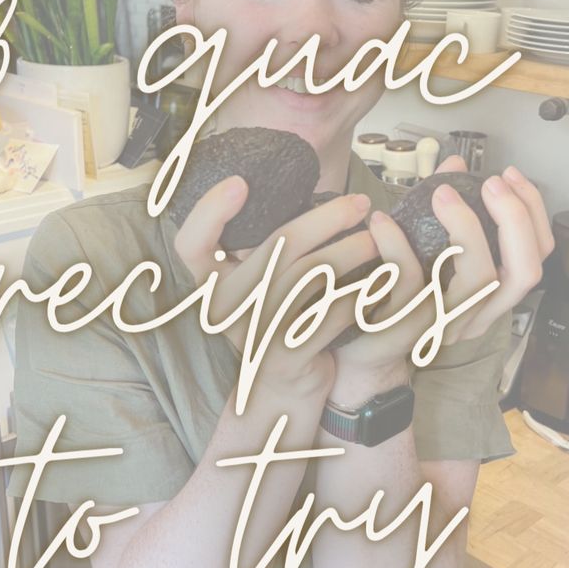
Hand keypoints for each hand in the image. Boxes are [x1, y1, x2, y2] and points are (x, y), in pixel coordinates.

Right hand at [173, 177, 380, 398]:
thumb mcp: (256, 281)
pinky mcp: (285, 354)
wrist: (285, 385)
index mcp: (211, 283)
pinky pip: (331, 313)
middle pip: (276, 247)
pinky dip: (359, 294)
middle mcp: (224, 307)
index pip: (190, 243)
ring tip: (375, 241)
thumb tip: (293, 182)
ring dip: (350, 252)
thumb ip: (261, 244)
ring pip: (310, 276)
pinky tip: (378, 281)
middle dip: (327, 218)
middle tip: (361, 203)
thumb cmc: (277, 316)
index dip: (209, 211)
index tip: (240, 182)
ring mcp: (253, 332)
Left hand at [332, 155, 554, 385]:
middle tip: (489, 183)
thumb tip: (452, 165)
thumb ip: (443, 211)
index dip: (531, 214)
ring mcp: (442, 325)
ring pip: (478, 281)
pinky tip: (380, 221)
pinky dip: (397, 244)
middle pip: (523, 273)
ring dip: (466, 227)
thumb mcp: (423, 252)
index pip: (535, 258)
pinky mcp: (403, 329)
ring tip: (441, 193)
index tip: (508, 176)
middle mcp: (474, 316)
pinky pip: (412, 283)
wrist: (351, 352)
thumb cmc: (391, 300)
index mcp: (486, 297)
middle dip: (514, 219)